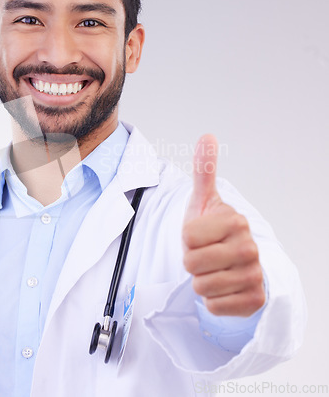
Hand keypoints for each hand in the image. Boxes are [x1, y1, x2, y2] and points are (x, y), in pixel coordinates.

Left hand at [182, 134, 264, 316]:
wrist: (230, 261)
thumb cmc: (211, 230)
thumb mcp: (203, 201)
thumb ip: (204, 171)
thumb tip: (207, 136)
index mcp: (235, 221)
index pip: (188, 237)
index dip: (186, 239)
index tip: (200, 236)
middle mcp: (250, 247)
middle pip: (192, 264)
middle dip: (191, 261)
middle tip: (204, 255)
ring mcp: (255, 275)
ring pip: (201, 287)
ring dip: (201, 280)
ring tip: (213, 270)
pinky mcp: (254, 301)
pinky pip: (214, 306)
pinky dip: (212, 300)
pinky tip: (223, 287)